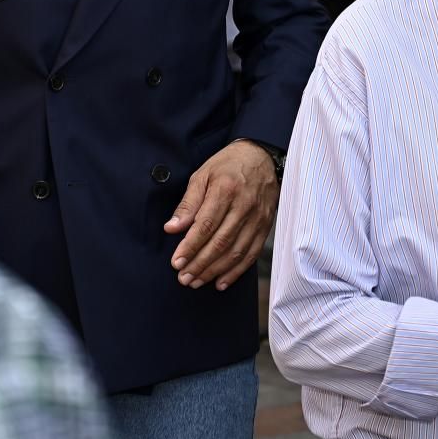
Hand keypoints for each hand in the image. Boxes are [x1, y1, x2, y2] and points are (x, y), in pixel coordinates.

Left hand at [163, 140, 277, 290]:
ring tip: (197, 281)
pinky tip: (221, 281)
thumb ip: (188, 203)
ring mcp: (257, 218)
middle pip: (220, 242)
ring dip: (215, 271)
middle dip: (200, 264)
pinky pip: (251, 254)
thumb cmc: (228, 165)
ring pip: (236, 252)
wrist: (262, 157)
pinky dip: (236, 271)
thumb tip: (171, 228)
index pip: (205, 225)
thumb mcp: (202, 175)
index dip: (190, 246)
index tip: (176, 262)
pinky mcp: (265, 226)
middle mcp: (244, 206)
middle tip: (183, 278)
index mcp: (226, 190)